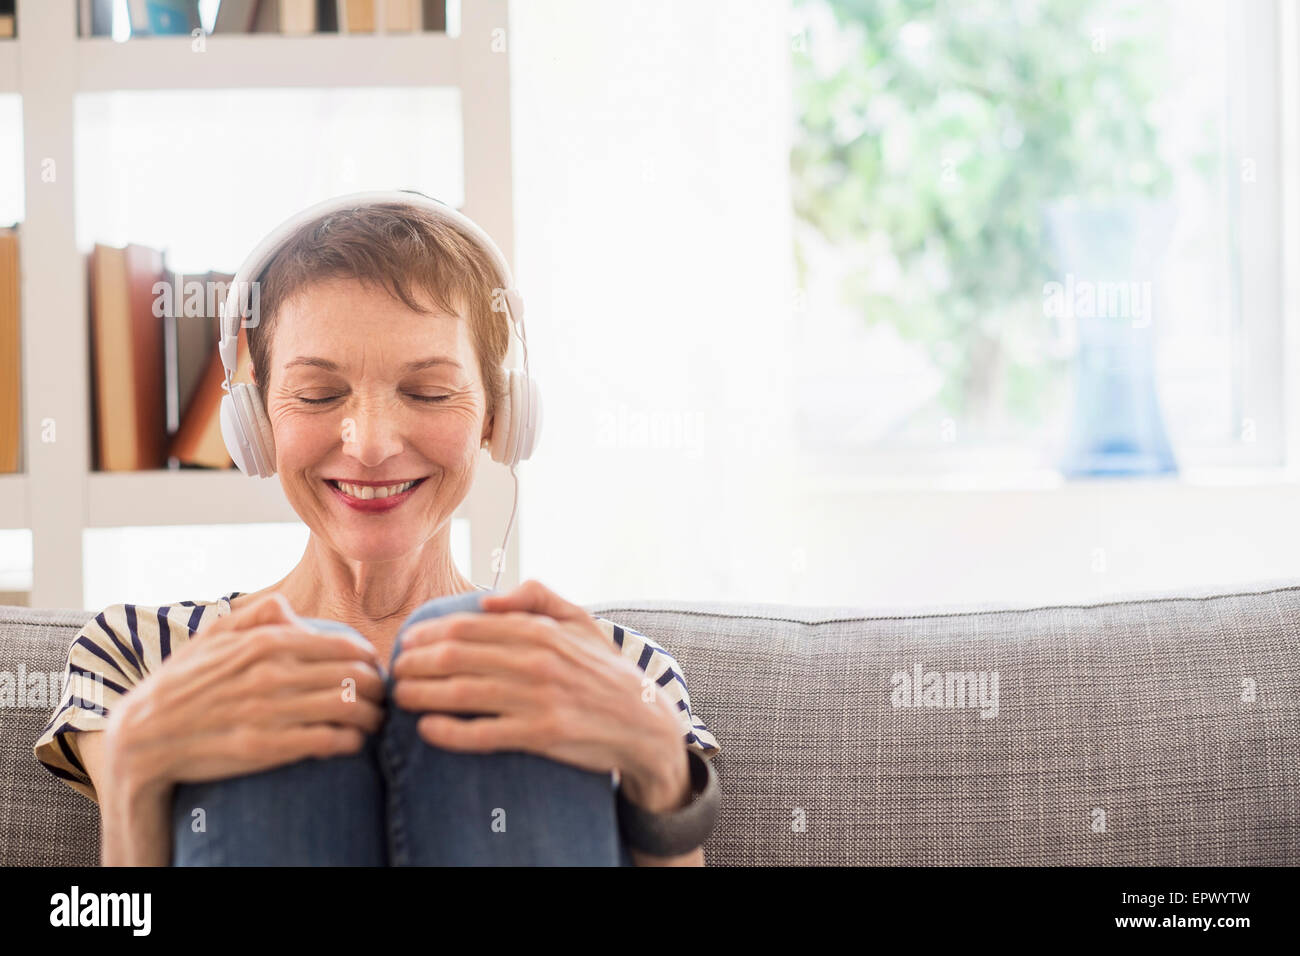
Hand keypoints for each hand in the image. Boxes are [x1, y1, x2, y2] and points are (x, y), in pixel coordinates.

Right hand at [102, 593, 386, 801]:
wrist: (141, 737)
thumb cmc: (182, 684)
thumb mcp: (212, 637)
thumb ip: (256, 616)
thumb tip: (290, 606)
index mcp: (265, 642)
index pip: (345, 646)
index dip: (370, 660)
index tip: (375, 670)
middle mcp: (271, 673)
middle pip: (355, 676)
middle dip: (379, 688)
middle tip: (383, 698)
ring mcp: (268, 711)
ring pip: (349, 708)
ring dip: (373, 716)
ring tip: (375, 721)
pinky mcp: (263, 748)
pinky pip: (328, 741)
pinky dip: (350, 741)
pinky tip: (352, 743)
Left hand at [391, 579, 691, 811]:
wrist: (643, 722)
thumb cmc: (604, 670)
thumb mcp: (581, 620)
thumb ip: (537, 597)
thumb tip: (488, 599)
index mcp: (540, 630)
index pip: (467, 626)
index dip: (427, 634)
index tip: (405, 644)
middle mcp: (536, 660)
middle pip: (455, 657)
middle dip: (414, 664)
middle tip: (394, 673)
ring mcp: (538, 698)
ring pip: (461, 693)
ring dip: (421, 695)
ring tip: (400, 698)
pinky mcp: (541, 735)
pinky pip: (482, 734)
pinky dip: (448, 732)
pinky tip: (427, 730)